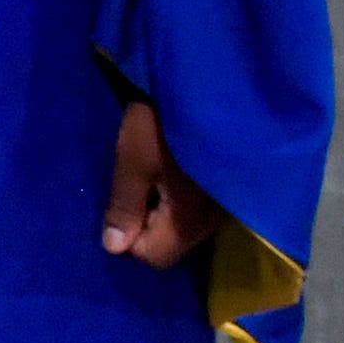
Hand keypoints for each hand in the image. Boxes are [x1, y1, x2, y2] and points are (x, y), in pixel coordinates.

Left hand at [102, 100, 226, 268]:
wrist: (213, 85)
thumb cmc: (165, 123)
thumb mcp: (134, 159)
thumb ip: (124, 205)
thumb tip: (113, 248)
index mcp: (188, 222)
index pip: (154, 257)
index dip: (129, 237)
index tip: (121, 203)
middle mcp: (213, 224)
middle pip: (171, 245)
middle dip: (146, 223)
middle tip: (135, 182)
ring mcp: (226, 208)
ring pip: (185, 227)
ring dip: (163, 208)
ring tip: (153, 172)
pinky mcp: (229, 190)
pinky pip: (198, 209)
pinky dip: (180, 197)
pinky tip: (172, 168)